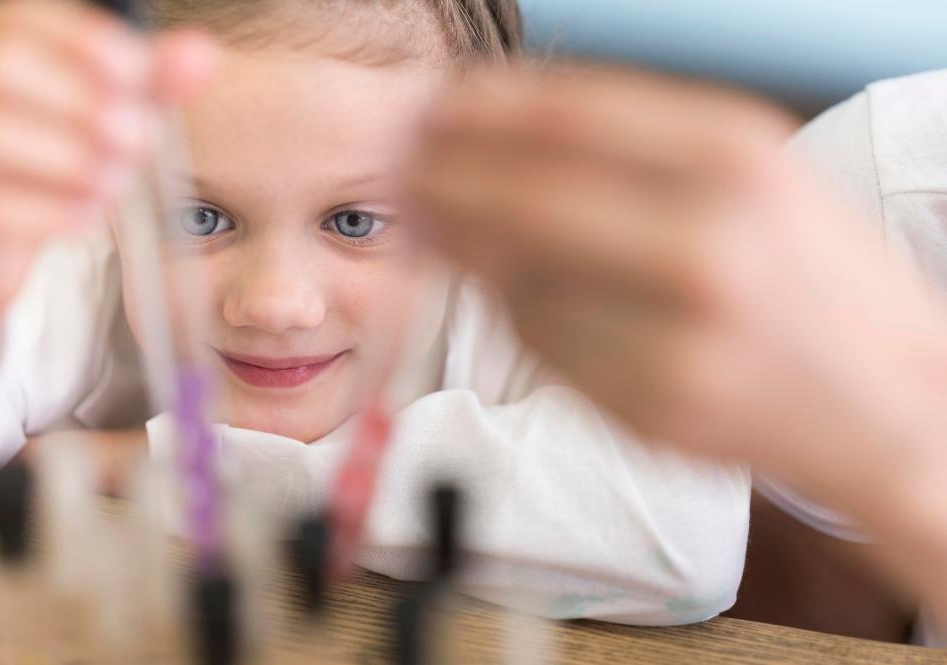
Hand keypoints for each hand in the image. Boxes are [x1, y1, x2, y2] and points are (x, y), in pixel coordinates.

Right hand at [0, 0, 216, 366]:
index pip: (18, 23)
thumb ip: (142, 90)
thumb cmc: (26, 186)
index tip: (139, 78)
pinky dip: (50, 213)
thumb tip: (202, 54)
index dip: (87, 44)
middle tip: (140, 141)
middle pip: (0, 69)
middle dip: (86, 104)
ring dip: (76, 161)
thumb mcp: (86, 131)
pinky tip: (87, 220)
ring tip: (116, 186)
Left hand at [408, 64, 946, 525]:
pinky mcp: (648, 407)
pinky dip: (509, 314)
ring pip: (516, 280)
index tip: (428, 107)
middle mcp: (705, 242)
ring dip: (464, 250)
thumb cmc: (816, 280)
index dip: (476, 109)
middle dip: (442, 180)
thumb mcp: (754, 173)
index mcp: (735, 158)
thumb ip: (631, 145)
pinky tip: (509, 293)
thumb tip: (498, 128)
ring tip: (441, 228)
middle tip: (402, 174)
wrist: (891, 404)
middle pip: (522, 197)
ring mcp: (674, 335)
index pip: (565, 116)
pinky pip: (541, 346)